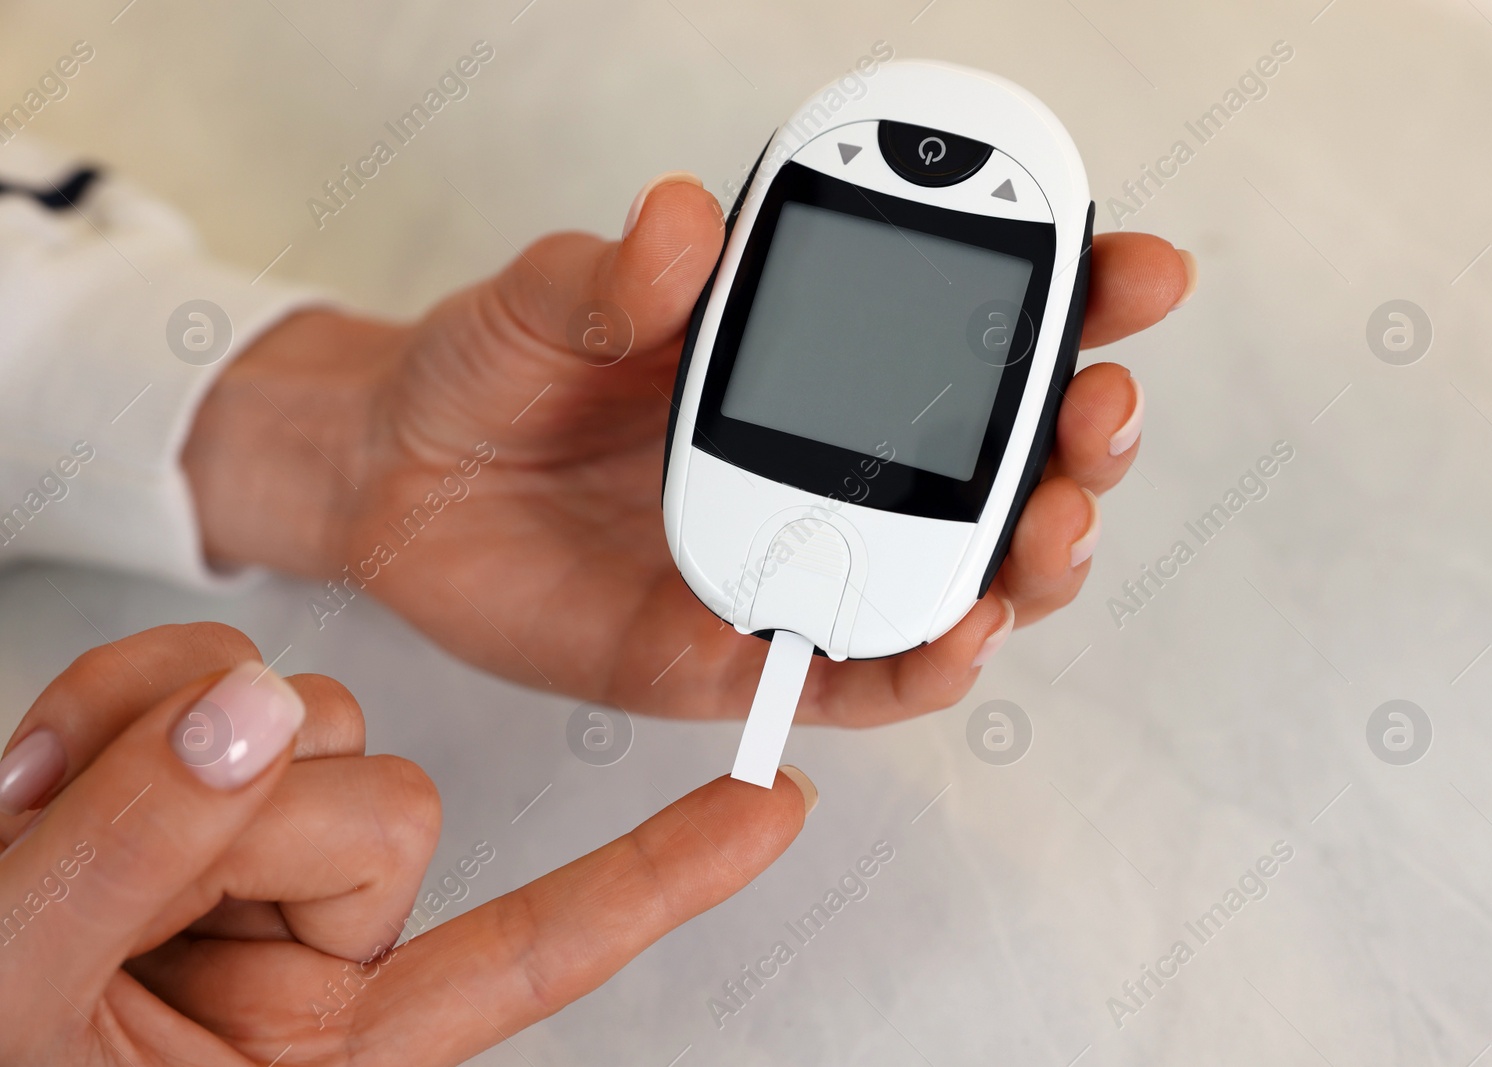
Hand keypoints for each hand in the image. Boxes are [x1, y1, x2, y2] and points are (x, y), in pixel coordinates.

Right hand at [0, 623, 810, 1065]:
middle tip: (108, 865)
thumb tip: (250, 714)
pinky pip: (213, 683)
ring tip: (53, 826)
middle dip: (250, 818)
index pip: (532, 955)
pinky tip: (48, 770)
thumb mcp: (29, 1001)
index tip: (775, 808)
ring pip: (314, 723)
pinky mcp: (188, 789)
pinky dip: (128, 701)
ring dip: (171, 749)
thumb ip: (135, 855)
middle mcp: (308, 956)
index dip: (661, 879)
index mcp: (321, 1057)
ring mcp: (250, 862)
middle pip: (391, 801)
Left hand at [184, 174, 1194, 724]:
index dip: (1064, 301)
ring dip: (1033, 559)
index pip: (956, 328)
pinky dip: (927, 663)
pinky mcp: (744, 653)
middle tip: (1101, 411)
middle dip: (1079, 439)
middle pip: (997, 463)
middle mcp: (826, 462)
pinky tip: (965, 634)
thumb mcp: (542, 304)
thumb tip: (686, 219)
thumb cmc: (484, 376)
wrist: (396, 486)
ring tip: (1052, 527)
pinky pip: (862, 673)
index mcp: (802, 355)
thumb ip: (613, 276)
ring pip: (961, 574)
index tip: (1136, 274)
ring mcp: (799, 560)